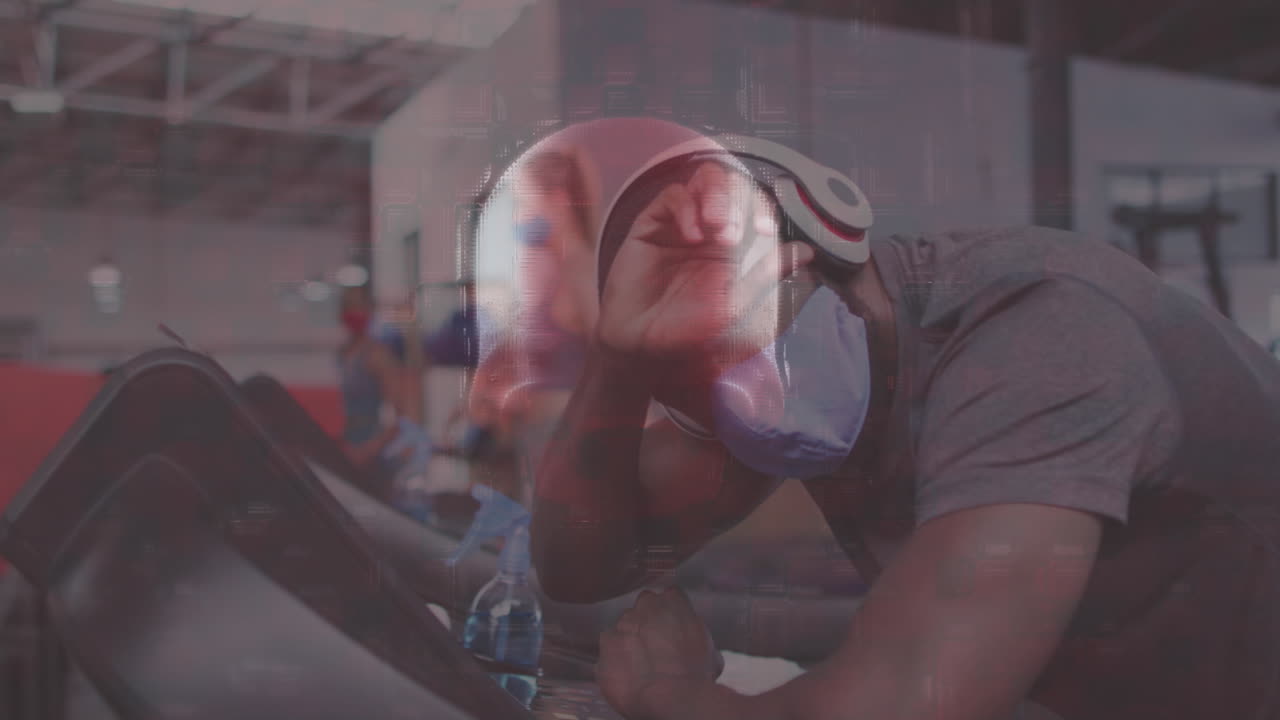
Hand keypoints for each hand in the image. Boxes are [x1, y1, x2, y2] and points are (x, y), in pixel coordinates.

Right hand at [596, 161, 814, 388]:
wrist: (641, 349)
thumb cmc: (691, 336)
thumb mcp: (738, 307)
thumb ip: (769, 276)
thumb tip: (808, 251)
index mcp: (738, 249)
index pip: (759, 208)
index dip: (766, 211)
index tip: (766, 231)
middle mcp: (712, 231)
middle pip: (736, 186)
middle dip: (741, 202)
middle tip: (732, 235)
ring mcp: (683, 224)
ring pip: (707, 180)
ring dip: (717, 196)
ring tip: (716, 227)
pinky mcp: (652, 225)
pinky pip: (674, 196)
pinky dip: (686, 208)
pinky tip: (691, 236)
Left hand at [597, 587, 723, 719]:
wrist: (670, 696)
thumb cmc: (697, 674)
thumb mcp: (711, 651)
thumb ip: (695, 638)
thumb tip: (692, 646)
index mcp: (673, 600)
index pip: (671, 597)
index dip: (673, 615)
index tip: (676, 631)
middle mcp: (645, 604)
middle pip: (645, 607)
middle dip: (649, 622)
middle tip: (658, 648)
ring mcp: (622, 622)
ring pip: (625, 627)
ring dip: (631, 640)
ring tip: (641, 666)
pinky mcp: (606, 643)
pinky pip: (609, 648)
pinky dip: (615, 659)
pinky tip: (628, 675)